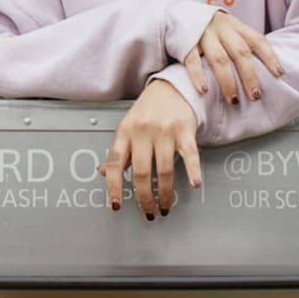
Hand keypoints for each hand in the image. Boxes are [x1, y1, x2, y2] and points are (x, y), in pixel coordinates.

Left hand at [103, 80, 201, 219]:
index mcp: (124, 132)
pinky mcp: (184, 129)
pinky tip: (194, 183)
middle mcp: (143, 131)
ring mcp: (164, 130)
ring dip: (165, 193)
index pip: (115, 164)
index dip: (114, 187)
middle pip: (141, 172)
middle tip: (148, 211)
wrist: (171, 87)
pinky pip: (189, 154)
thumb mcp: (127, 127)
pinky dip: (192, 171)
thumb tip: (103, 173)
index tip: (117, 205)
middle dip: (144, 197)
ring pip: (163, 169)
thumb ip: (119, 151)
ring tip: (165, 205)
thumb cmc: (148, 109)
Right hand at [183, 11, 282, 106]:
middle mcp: (222, 29)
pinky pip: (193, 61)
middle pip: (240, 52)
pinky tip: (204, 91)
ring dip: (228, 82)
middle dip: (249, 76)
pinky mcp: (186, 43)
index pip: (257, 40)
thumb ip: (244, 44)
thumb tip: (268, 69)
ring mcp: (204, 35)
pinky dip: (198, 76)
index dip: (269, 56)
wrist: (180, 14)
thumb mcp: (230, 30)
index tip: (279, 74)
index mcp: (236, 25)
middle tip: (255, 96)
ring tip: (234, 100)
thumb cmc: (212, 30)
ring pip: (219, 59)